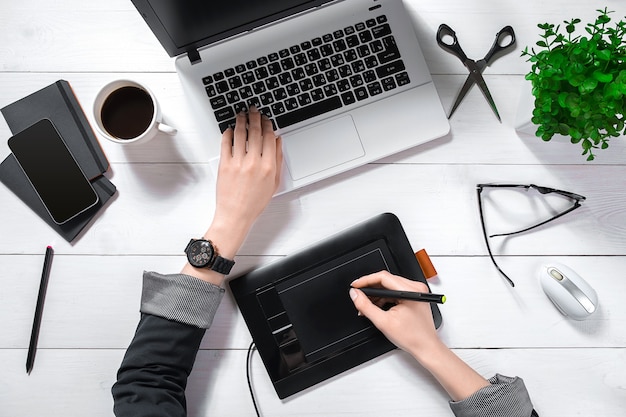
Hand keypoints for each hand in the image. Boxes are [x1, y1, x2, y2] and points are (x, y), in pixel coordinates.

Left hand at [211, 107, 282, 251]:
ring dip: (240, 121)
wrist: (235, 215)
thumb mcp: (273, 183)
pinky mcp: (224, 165)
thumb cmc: (254, 203)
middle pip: (255, 132)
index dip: (268, 125)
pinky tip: (228, 129)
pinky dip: (227, 133)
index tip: (266, 119)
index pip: (269, 138)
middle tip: (253, 110)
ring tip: (241, 114)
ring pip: (239, 134)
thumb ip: (277, 160)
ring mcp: (238, 162)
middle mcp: (253, 162)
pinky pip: (225, 143)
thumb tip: (277, 142)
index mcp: (268, 166)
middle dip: (255, 117)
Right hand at [350, 271, 440, 358]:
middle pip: (386, 280)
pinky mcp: (414, 296)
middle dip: (370, 288)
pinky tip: (377, 306)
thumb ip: (366, 306)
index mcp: (410, 290)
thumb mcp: (383, 322)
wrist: (426, 347)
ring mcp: (416, 291)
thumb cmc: (412, 337)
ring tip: (367, 305)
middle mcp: (415, 288)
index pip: (383, 277)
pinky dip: (384, 297)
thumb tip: (355, 294)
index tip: (355, 286)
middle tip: (358, 296)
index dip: (366, 280)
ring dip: (376, 294)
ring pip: (389, 285)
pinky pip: (395, 291)